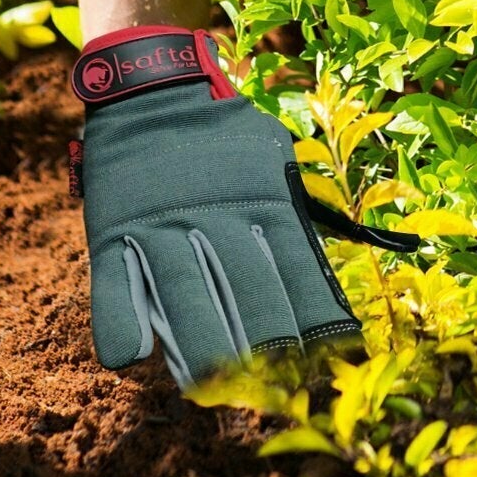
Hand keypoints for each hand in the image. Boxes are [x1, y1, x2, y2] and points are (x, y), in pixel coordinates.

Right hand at [70, 26, 414, 387]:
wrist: (155, 86)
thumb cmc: (226, 141)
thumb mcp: (274, 164)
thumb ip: (301, 215)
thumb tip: (364, 249)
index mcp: (263, 203)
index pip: (298, 268)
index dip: (315, 315)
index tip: (336, 358)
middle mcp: (217, 217)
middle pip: (244, 287)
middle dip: (263, 339)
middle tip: (276, 390)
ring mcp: (163, 224)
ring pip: (183, 291)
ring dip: (196, 342)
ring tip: (206, 388)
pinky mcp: (115, 229)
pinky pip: (113, 281)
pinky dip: (119, 319)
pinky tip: (129, 358)